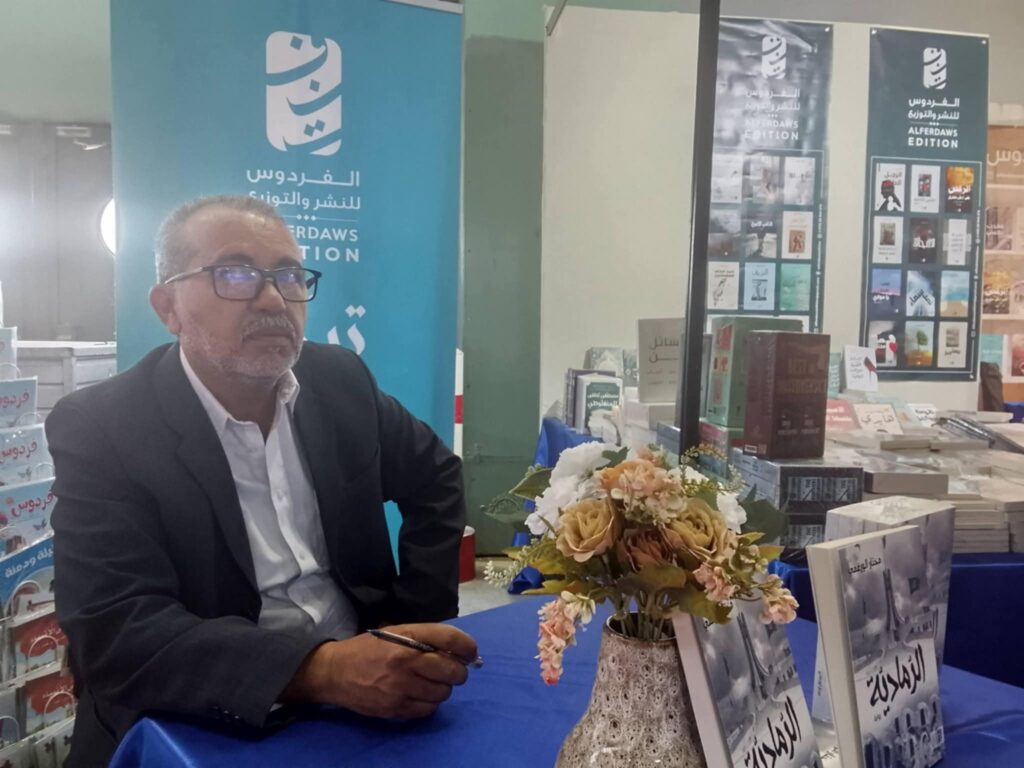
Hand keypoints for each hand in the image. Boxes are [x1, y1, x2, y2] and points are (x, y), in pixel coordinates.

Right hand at [284, 624, 477, 718]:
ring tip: (431, 683)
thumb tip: (457, 651)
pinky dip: (429, 703)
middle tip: (452, 671)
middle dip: (458, 671)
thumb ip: (424, 639)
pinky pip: (428, 709)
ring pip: (443, 692)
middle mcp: (407, 660)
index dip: (468, 646)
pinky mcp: (395, 707)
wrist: (335, 671)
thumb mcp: (396, 632)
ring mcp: (401, 686)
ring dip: (443, 688)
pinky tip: (419, 695)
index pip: (450, 638)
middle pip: (453, 670)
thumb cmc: (369, 648)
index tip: (471, 652)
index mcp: (408, 636)